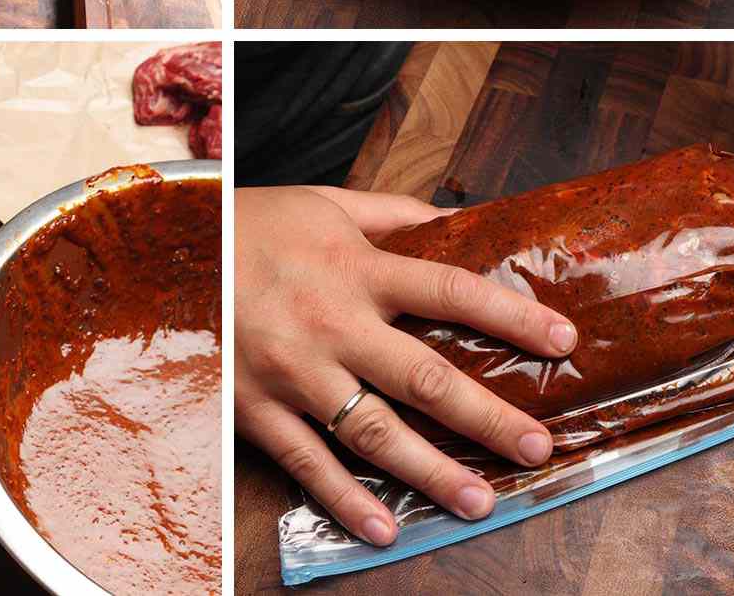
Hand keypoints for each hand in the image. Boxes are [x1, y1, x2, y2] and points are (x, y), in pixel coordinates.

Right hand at [235, 184, 575, 543]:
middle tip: (538, 447)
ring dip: (431, 472)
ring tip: (480, 500)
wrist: (170, 249)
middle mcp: (332, 323)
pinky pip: (308, 462)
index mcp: (357, 268)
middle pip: (424, 377)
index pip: (450, 291)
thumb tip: (465, 220)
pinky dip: (345, 500)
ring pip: (373, 432)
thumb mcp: (328, 204)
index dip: (512, 316)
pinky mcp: (256, 408)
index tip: (563, 341)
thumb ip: (397, 215)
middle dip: (487, 416)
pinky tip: (384, 528)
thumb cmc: (255, 225)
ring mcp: (293, 373)